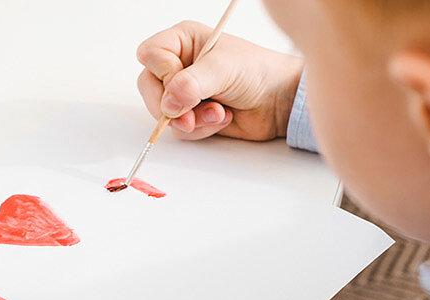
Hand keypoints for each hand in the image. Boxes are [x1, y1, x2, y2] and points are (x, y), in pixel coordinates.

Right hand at [137, 20, 304, 140]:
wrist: (279, 101)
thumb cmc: (258, 72)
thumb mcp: (223, 69)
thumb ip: (191, 84)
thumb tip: (168, 102)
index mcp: (183, 41)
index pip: (150, 55)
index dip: (163, 73)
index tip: (182, 85)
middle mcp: (179, 65)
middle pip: (149, 87)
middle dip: (172, 105)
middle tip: (191, 112)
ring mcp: (184, 92)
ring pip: (163, 112)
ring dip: (192, 119)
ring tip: (219, 112)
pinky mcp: (191, 114)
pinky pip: (179, 128)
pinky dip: (201, 128)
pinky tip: (222, 118)